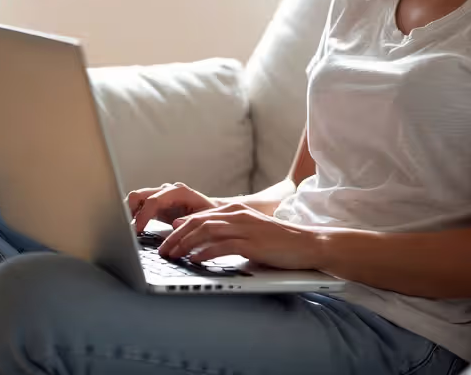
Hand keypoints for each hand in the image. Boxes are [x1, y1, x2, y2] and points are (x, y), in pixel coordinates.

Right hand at [126, 182, 219, 233]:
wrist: (215, 213)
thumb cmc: (212, 216)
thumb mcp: (205, 220)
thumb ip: (190, 220)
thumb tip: (175, 224)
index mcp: (178, 192)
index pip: (153, 200)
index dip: (143, 216)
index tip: (137, 231)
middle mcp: (167, 190)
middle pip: (139, 195)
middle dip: (130, 211)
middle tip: (128, 231)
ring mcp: (160, 196)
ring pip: (136, 199)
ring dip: (130, 213)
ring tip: (129, 230)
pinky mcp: (157, 205)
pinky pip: (139, 206)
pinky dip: (133, 216)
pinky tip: (135, 229)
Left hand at [159, 203, 322, 270]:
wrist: (308, 243)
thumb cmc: (278, 241)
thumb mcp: (249, 233)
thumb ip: (227, 233)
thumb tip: (201, 242)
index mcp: (235, 210)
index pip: (200, 216)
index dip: (180, 228)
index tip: (166, 240)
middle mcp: (238, 215)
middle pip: (198, 222)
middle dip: (177, 237)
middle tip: (163, 251)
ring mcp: (245, 228)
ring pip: (207, 231)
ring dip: (186, 244)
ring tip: (173, 255)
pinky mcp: (253, 243)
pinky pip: (223, 245)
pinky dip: (206, 252)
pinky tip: (195, 260)